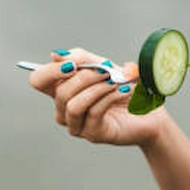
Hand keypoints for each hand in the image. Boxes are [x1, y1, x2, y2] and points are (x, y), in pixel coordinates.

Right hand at [28, 48, 166, 145]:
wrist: (150, 111)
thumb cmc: (124, 86)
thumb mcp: (103, 66)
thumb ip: (81, 58)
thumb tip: (56, 56)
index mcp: (62, 90)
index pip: (39, 80)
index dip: (51, 70)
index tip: (74, 64)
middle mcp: (64, 110)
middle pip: (59, 91)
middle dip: (85, 77)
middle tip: (107, 71)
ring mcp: (77, 124)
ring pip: (73, 105)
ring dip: (97, 89)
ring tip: (116, 82)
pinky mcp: (93, 134)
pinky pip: (93, 113)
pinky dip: (109, 97)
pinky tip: (124, 90)